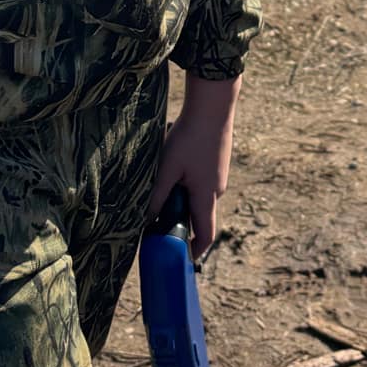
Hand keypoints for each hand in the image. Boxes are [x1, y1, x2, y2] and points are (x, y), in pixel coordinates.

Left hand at [148, 75, 240, 259]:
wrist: (214, 106)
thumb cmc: (189, 137)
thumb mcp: (168, 169)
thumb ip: (158, 196)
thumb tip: (147, 220)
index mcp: (206, 196)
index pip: (206, 234)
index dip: (196, 250)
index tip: (183, 259)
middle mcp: (217, 189)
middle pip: (200, 215)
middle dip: (181, 221)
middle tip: (158, 221)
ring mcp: (218, 175)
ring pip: (198, 196)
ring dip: (182, 197)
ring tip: (163, 183)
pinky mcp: (216, 162)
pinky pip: (201, 181)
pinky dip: (187, 182)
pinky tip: (175, 165)